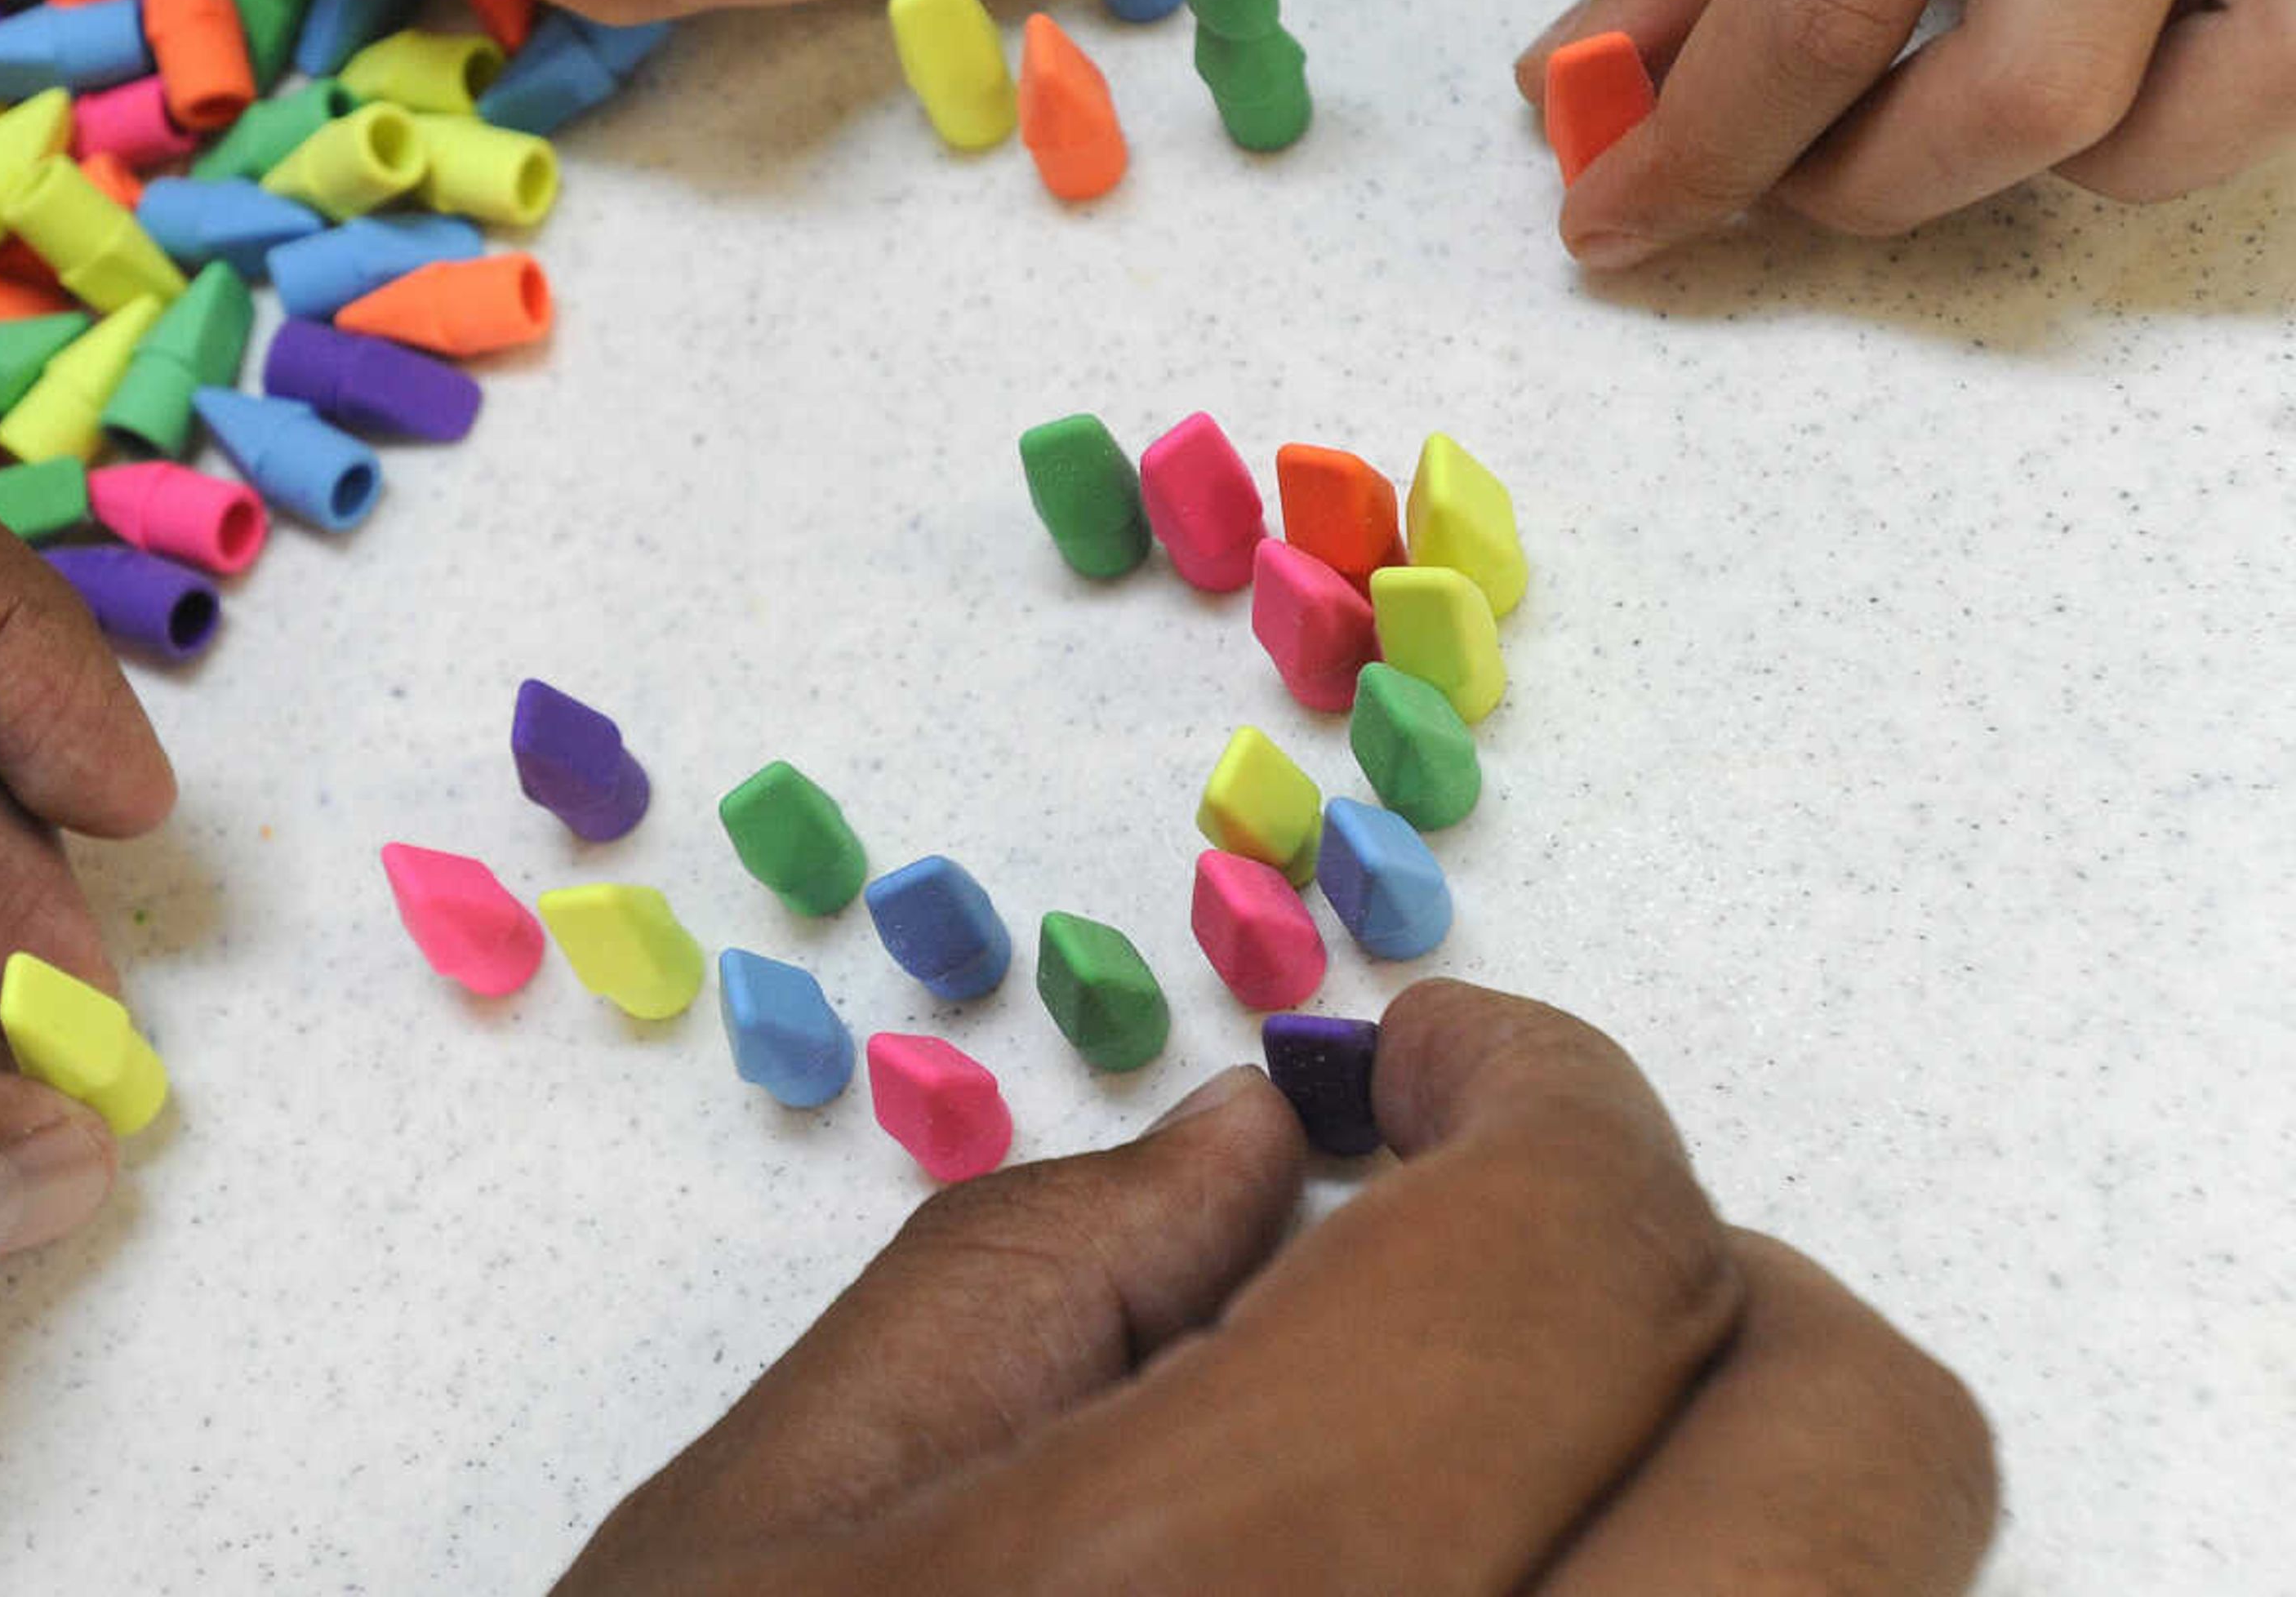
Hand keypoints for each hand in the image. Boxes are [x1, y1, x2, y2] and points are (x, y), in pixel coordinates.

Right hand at [560, 981, 1995, 1594]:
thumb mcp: (753, 1539)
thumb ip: (1027, 1284)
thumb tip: (1269, 1153)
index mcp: (1230, 1594)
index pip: (1583, 1240)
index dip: (1531, 1081)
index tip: (1426, 1071)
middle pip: (1862, 1448)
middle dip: (1709, 1274)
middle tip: (1511, 1248)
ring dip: (1738, 1498)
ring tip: (1509, 1469)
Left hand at [1517, 0, 2295, 263]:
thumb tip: (1613, 72)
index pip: (1822, 9)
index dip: (1701, 155)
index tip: (1617, 217)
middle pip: (2040, 90)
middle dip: (1868, 188)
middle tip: (1763, 167)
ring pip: (2242, 89)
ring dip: (2063, 155)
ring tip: (1927, 105)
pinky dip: (2199, 68)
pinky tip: (2078, 23)